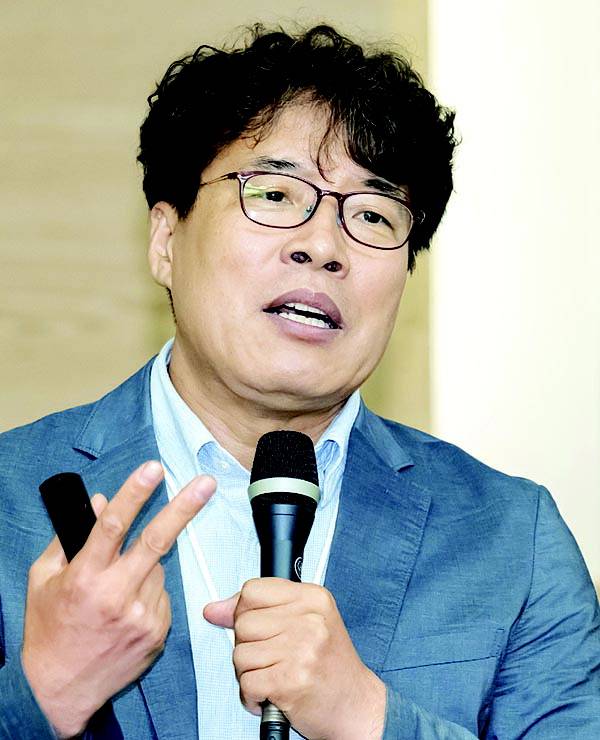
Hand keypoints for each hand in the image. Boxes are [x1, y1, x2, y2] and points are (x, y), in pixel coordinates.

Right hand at [22, 461, 215, 737]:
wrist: (61, 690)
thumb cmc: (49, 628)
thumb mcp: (44, 579)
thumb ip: (72, 538)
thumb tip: (103, 501)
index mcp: (84, 578)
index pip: (113, 526)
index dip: (135, 494)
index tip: (153, 469)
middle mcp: (116, 596)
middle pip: (157, 541)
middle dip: (184, 508)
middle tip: (206, 483)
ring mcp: (142, 616)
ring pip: (157, 569)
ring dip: (144, 566)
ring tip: (116, 592)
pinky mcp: (158, 631)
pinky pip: (162, 594)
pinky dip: (149, 592)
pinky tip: (127, 611)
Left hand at [204, 579, 385, 739]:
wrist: (356, 704)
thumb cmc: (330, 664)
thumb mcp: (305, 621)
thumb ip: (261, 609)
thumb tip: (214, 609)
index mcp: (313, 598)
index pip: (252, 590)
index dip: (245, 611)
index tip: (258, 627)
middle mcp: (309, 620)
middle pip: (242, 623)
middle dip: (248, 645)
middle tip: (271, 657)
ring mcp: (301, 650)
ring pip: (240, 654)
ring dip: (249, 673)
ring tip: (273, 675)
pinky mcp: (290, 681)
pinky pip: (246, 683)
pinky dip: (251, 695)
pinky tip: (271, 693)